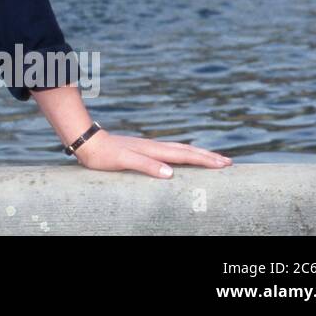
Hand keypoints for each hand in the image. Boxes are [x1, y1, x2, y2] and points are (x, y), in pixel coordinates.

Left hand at [74, 129, 232, 176]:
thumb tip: (170, 173)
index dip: (205, 160)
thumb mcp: (124, 161)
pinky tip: (182, 160)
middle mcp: (154, 146)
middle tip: (228, 162)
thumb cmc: (103, 155)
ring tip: (212, 159)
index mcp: (153, 149)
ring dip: (197, 154)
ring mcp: (149, 147)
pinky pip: (170, 153)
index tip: (224, 164)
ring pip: (179, 150)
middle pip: (187, 151)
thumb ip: (146, 165)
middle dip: (208, 157)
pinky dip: (183, 155)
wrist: (87, 142)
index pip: (185, 155)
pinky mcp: (142, 150)